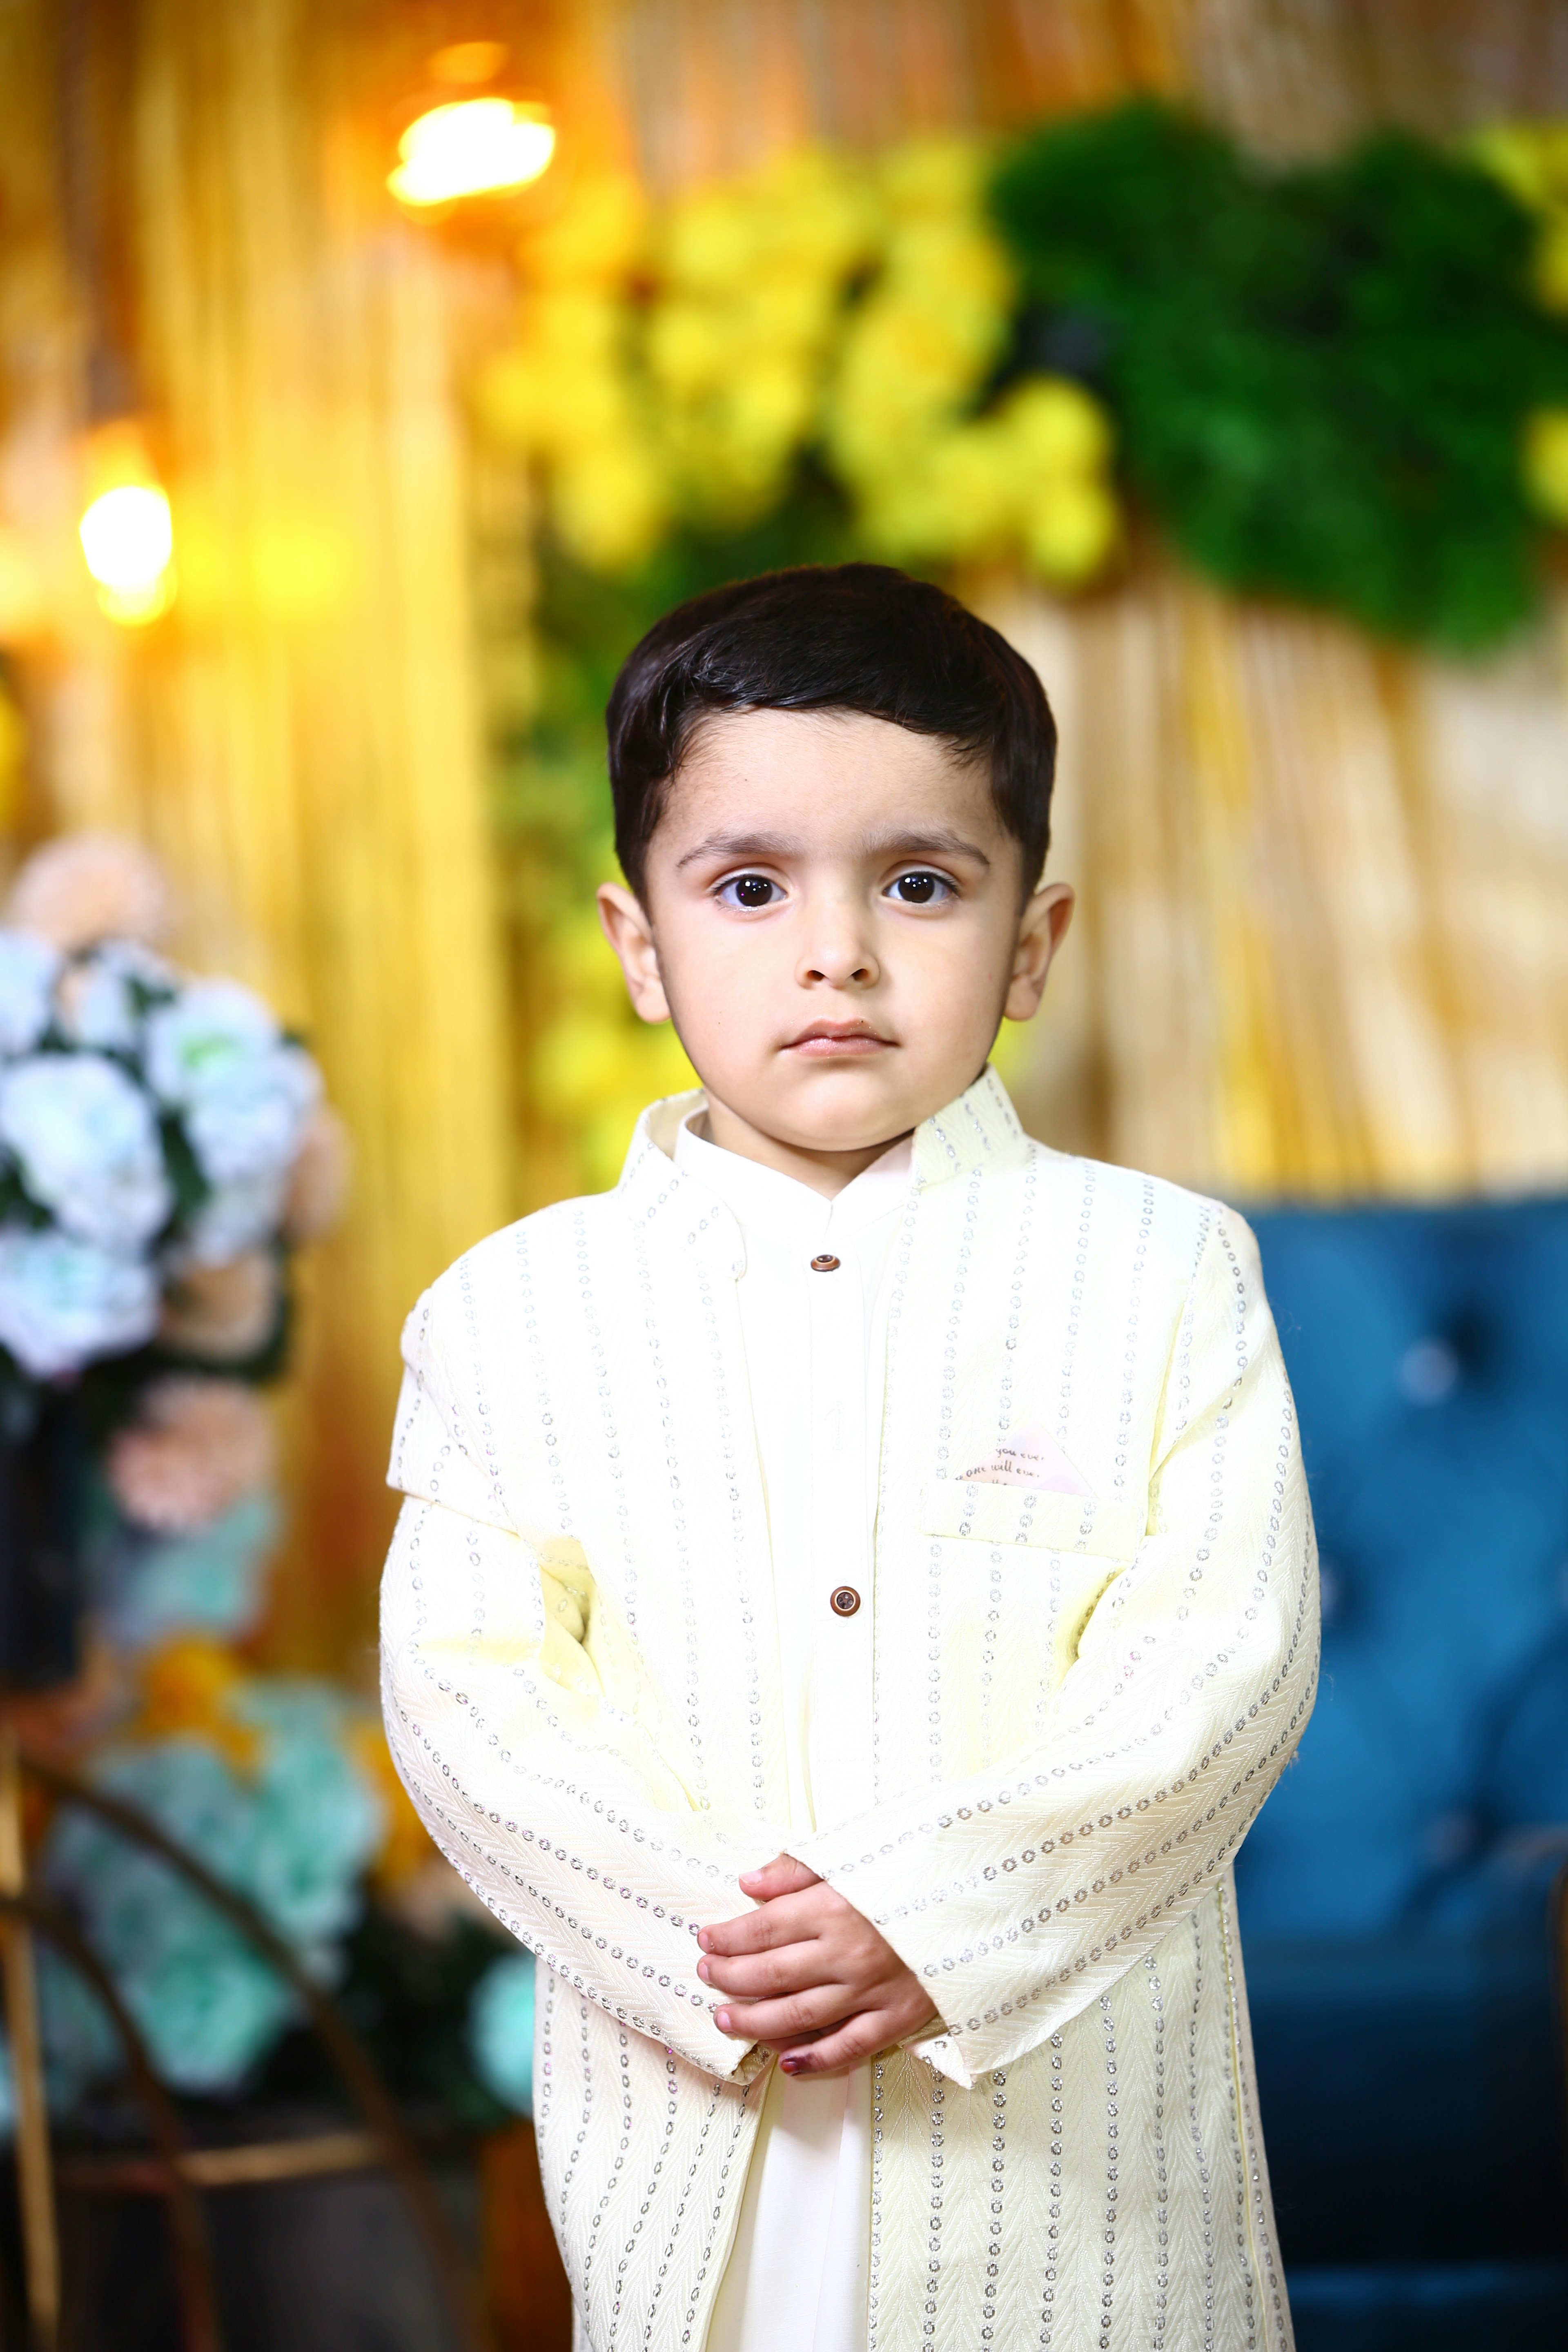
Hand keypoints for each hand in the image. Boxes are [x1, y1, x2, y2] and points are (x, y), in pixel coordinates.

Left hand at [697, 1853, 939, 2076]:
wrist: (983, 1899)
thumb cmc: (916, 1871)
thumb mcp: (859, 1852)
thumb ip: (799, 1868)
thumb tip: (748, 1882)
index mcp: (834, 1906)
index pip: (764, 1928)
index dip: (729, 1938)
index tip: (707, 1940)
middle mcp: (847, 1953)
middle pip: (772, 1975)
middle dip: (731, 1979)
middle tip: (707, 1977)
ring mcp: (872, 1990)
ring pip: (799, 2016)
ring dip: (755, 2021)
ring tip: (725, 2019)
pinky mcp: (897, 2018)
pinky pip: (849, 2047)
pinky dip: (815, 2060)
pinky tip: (786, 2062)